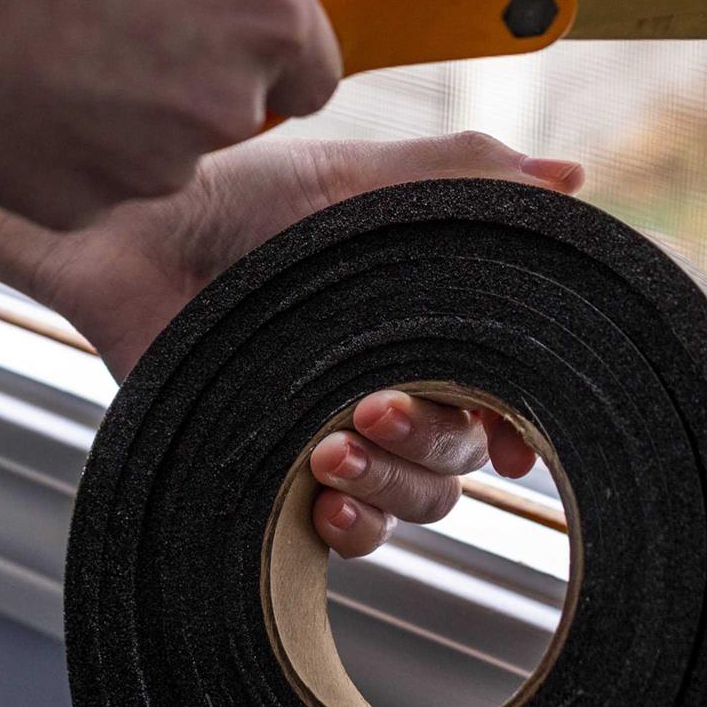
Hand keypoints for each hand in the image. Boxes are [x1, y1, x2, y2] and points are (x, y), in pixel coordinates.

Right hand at [0, 0, 338, 207]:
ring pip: (160, 143)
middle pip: (237, 101)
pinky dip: (60, 137)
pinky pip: (85, 174)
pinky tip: (11, 72)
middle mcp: (228, 109)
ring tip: (50, 21)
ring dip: (127, 100)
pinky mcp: (71, 206)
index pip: (315, 60)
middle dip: (194, 60)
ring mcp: (146, 168)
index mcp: (271, 16)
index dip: (268, 27)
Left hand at [16, 130, 582, 550]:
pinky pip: (354, 531)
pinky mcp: (284, 467)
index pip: (505, 376)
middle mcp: (392, 370)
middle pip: (467, 443)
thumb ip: (463, 176)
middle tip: (374, 402)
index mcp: (423, 309)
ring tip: (330, 442)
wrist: (136, 238)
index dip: (522, 408)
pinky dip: (355, 524)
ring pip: (422, 493)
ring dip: (392, 478)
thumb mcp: (353, 176)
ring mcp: (340, 423)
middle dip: (434, 434)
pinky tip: (320, 493)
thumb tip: (570, 179)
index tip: (512, 426)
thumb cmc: (236, 197)